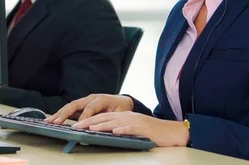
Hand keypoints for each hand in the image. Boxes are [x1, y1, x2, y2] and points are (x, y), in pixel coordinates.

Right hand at [46, 94, 133, 123]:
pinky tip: (54, 119)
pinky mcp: (82, 104)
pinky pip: (71, 108)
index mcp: (101, 99)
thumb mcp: (119, 114)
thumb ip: (108, 118)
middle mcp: (91, 98)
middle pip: (75, 104)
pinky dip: (62, 113)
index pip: (90, 108)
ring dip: (59, 113)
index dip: (84, 117)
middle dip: (64, 113)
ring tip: (49, 121)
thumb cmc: (122, 108)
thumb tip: (99, 126)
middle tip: (56, 122)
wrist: (123, 101)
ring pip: (70, 105)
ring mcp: (85, 100)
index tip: (78, 126)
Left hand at [73, 111, 188, 146]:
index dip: (89, 120)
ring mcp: (135, 122)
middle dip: (89, 122)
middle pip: (105, 118)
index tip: (77, 125)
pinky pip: (131, 129)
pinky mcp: (143, 129)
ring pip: (115, 122)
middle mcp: (127, 117)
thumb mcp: (132, 128)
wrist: (171, 131)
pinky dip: (122, 130)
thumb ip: (119, 128)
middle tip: (77, 127)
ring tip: (90, 128)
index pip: (103, 117)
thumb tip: (105, 132)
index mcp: (123, 116)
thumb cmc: (151, 132)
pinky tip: (115, 132)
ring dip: (101, 125)